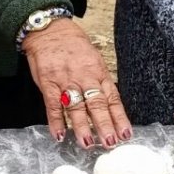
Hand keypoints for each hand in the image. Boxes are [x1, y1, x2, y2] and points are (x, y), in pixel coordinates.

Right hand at [21, 18, 131, 148]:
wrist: (51, 29)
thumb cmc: (74, 46)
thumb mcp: (94, 59)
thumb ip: (100, 82)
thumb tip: (110, 107)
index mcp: (98, 72)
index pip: (112, 98)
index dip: (119, 118)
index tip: (126, 134)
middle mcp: (85, 77)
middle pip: (97, 104)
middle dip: (104, 125)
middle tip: (110, 142)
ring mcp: (66, 80)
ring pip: (76, 106)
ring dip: (82, 126)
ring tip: (88, 143)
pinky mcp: (48, 82)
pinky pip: (53, 104)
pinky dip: (56, 121)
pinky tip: (59, 135)